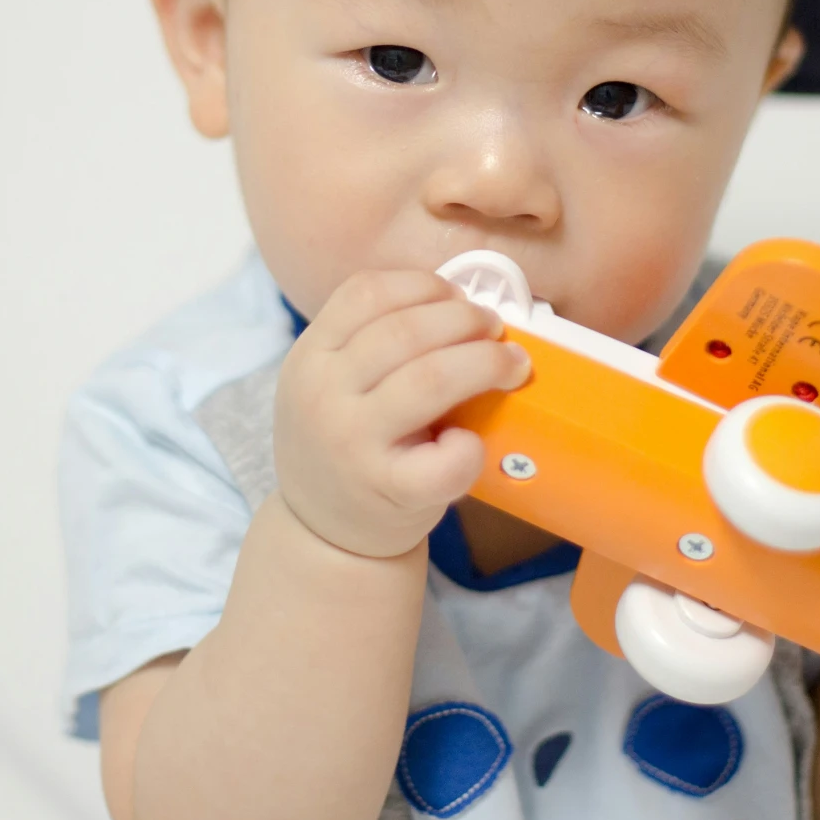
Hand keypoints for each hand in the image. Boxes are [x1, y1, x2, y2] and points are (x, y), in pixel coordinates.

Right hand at [272, 270, 530, 558]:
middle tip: (495, 330)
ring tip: (510, 365)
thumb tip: (463, 305)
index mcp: (310, 356)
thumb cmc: (346, 443)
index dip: (424, 286)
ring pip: (430, 379)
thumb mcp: (332, 384)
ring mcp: (352, 443)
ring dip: (485, 363)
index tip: (458, 297)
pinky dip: (470, 446)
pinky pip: (445, 459)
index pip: (366, 293)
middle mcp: (322, 394)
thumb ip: (372, 343)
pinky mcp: (387, 490)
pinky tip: (472, 443)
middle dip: (466, 320)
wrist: (322, 533)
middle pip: (406, 330)